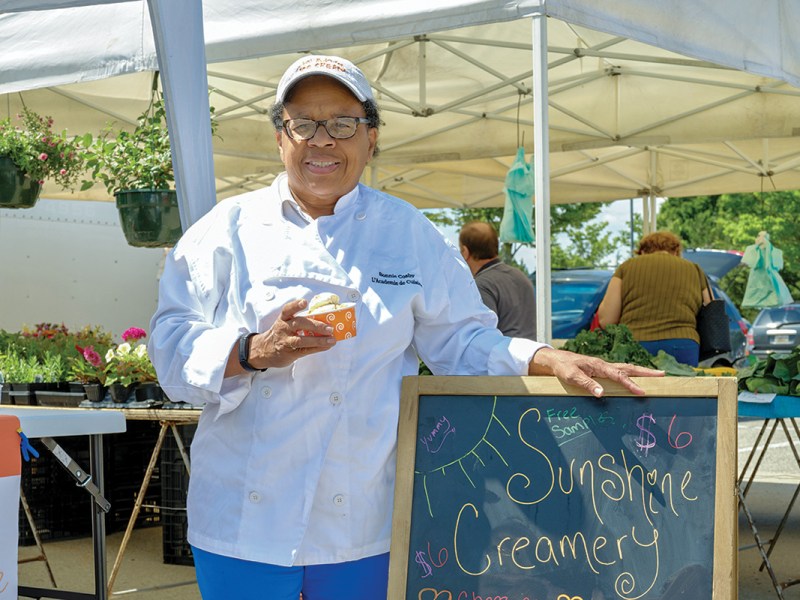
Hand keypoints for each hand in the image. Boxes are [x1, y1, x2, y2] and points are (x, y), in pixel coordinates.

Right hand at [247, 299, 335, 369]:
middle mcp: (283, 328)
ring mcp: (285, 341)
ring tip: (332, 340)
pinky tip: (327, 346)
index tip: (304, 302)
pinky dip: (317, 348)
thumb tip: (325, 319)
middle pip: (299, 324)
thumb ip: (300, 321)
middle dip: (315, 325)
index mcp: (283, 319)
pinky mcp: (289, 353)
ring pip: (302, 340)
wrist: (264, 350)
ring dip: (319, 340)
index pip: (287, 310)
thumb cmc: (281, 334)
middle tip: (329, 328)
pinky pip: (305, 350)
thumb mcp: (285, 324)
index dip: (296, 305)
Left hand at [528, 347, 663, 396]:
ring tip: (656, 374)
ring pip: (627, 368)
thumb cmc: (564, 368)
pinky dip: (632, 373)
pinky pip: (621, 371)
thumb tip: (601, 394)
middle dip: (646, 372)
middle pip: (629, 368)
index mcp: (599, 366)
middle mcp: (605, 365)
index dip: (631, 385)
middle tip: (662, 375)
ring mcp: (604, 367)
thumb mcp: (572, 377)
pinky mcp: (602, 369)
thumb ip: (587, 384)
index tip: (642, 392)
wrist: (557, 360)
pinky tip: (636, 376)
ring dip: (641, 372)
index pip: (619, 376)